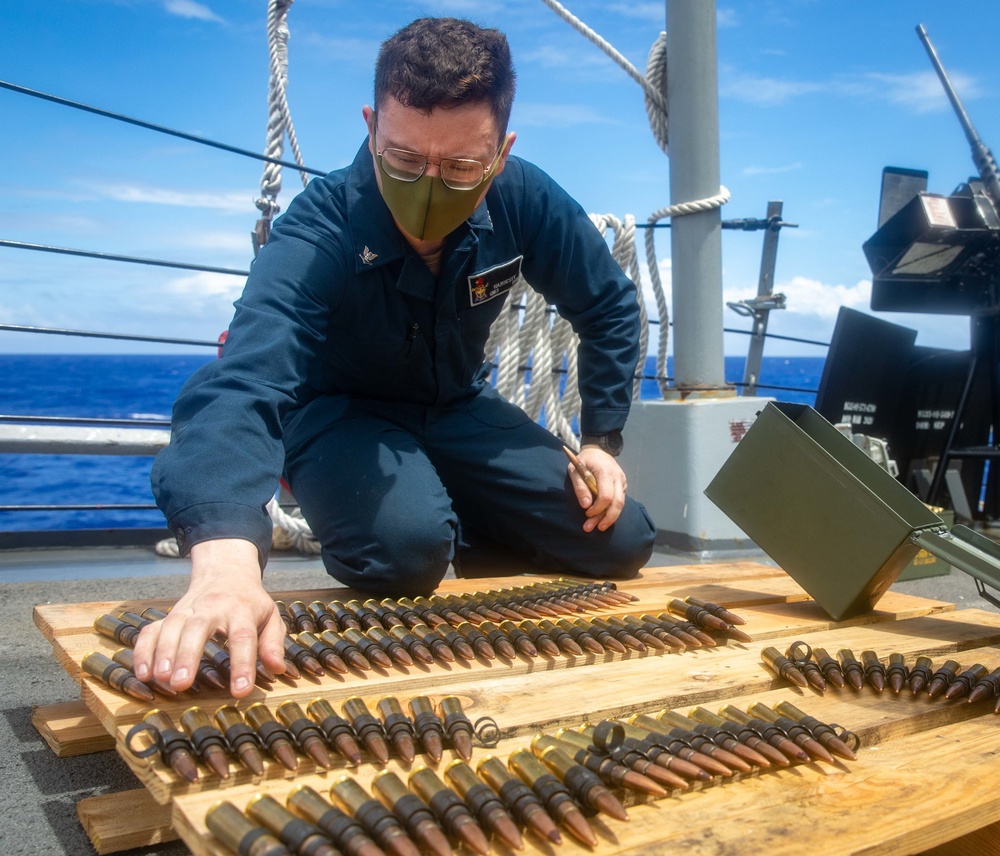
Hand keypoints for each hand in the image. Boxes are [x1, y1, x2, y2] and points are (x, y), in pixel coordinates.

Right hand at [132, 538, 285, 697]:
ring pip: (172, 627)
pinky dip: (144, 650)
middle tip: (181, 684)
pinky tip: (143, 674)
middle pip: (198, 628)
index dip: (243, 663)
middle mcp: (212, 607)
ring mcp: (187, 609)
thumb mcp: (270, 617)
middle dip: (188, 656)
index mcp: (242, 609)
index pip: (243, 636)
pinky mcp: (169, 614)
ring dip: (163, 654)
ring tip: (162, 680)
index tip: (241, 691)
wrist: (226, 572)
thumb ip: (273, 643)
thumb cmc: (250, 602)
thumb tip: (278, 669)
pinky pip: (152, 630)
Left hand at [567, 446, 627, 531]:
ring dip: (609, 518)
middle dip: (606, 518)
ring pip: (620, 505)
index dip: (597, 508)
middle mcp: (618, 477)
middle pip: (617, 503)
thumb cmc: (584, 460)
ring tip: (598, 527)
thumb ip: (580, 487)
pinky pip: (620, 501)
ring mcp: (622, 481)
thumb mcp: (575, 469)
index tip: (586, 513)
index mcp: (605, 472)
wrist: (598, 450)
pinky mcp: (623, 486)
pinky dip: (612, 511)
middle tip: (594, 528)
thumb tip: (585, 505)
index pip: (606, 496)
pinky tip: (603, 518)